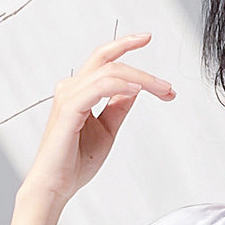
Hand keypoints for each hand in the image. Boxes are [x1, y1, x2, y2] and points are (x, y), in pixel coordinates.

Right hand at [22, 33, 175, 201]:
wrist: (56, 185)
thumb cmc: (75, 162)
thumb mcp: (107, 130)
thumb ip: (118, 107)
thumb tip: (134, 89)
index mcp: (80, 91)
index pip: (104, 60)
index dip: (125, 45)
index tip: (147, 38)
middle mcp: (72, 88)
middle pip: (110, 62)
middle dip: (143, 70)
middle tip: (168, 87)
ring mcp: (68, 96)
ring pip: (109, 73)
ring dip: (140, 79)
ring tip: (161, 91)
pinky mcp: (69, 109)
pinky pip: (99, 88)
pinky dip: (121, 86)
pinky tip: (138, 91)